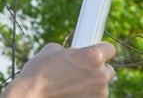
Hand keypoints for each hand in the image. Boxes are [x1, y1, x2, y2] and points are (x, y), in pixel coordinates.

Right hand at [1, 42, 116, 97]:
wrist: (32, 95)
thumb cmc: (40, 71)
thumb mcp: (54, 49)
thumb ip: (71, 50)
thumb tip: (74, 54)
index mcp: (93, 56)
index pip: (110, 49)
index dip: (103, 49)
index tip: (98, 51)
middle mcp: (100, 75)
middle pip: (108, 70)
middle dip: (97, 69)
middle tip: (82, 69)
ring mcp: (99, 94)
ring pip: (102, 86)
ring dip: (92, 83)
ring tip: (72, 83)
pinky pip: (95, 97)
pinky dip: (87, 94)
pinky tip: (72, 92)